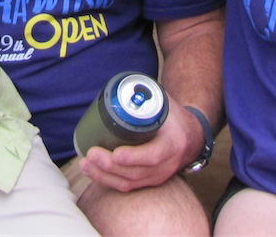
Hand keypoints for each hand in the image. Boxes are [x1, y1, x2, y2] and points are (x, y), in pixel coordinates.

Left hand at [77, 103, 202, 191]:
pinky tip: (92, 171)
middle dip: (110, 166)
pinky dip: (107, 180)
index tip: (116, 153)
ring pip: (129, 183)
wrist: (191, 137)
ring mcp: (158, 176)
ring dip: (104, 175)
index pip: (154, 155)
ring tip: (85, 163)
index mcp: (173, 143)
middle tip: (91, 153)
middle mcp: (167, 164)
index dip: (134, 157)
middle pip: (136, 172)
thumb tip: (120, 88)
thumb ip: (146, 97)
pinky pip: (127, 186)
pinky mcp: (149, 181)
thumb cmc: (173, 117)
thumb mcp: (166, 104)